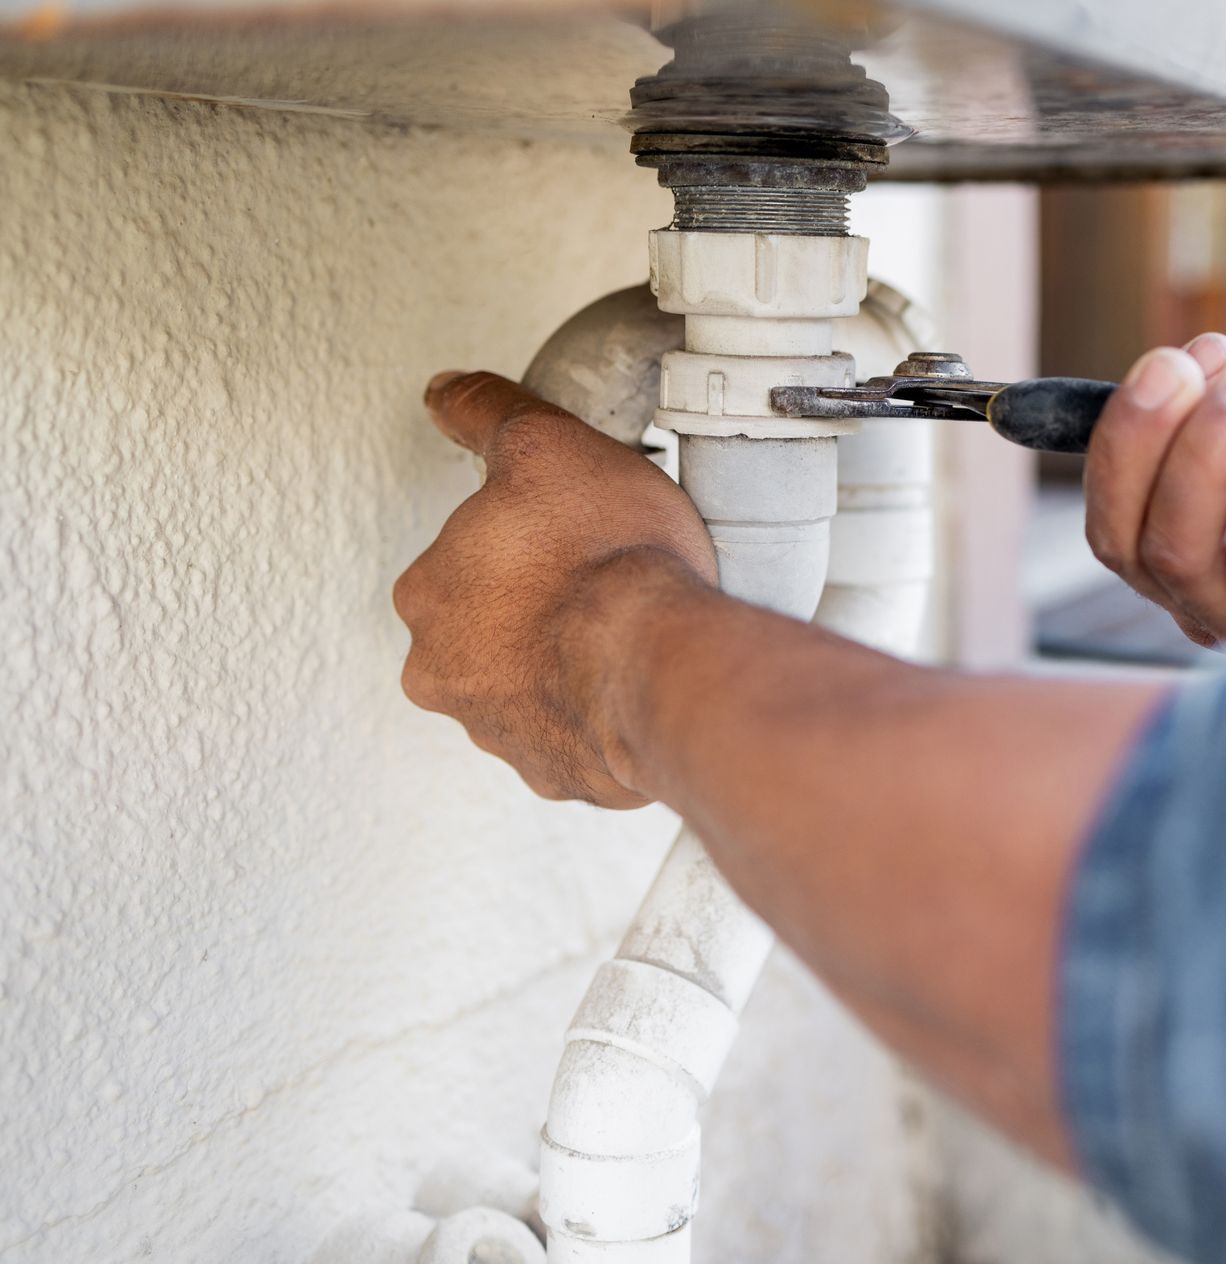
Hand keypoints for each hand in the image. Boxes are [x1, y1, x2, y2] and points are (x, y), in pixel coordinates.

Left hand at [394, 371, 718, 806]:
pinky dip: (598, 716)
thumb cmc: (606, 559)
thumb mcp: (545, 446)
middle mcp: (448, 676)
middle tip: (596, 583)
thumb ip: (485, 413)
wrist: (663, 665)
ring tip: (624, 633)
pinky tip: (633, 684)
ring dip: (565, 665)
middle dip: (532, 610)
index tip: (562, 534)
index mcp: (430, 598)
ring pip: (527, 689)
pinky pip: (575, 740)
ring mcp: (504, 735)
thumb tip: (445, 393)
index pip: (461, 561)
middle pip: (485, 631)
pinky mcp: (561, 776)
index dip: (517, 541)